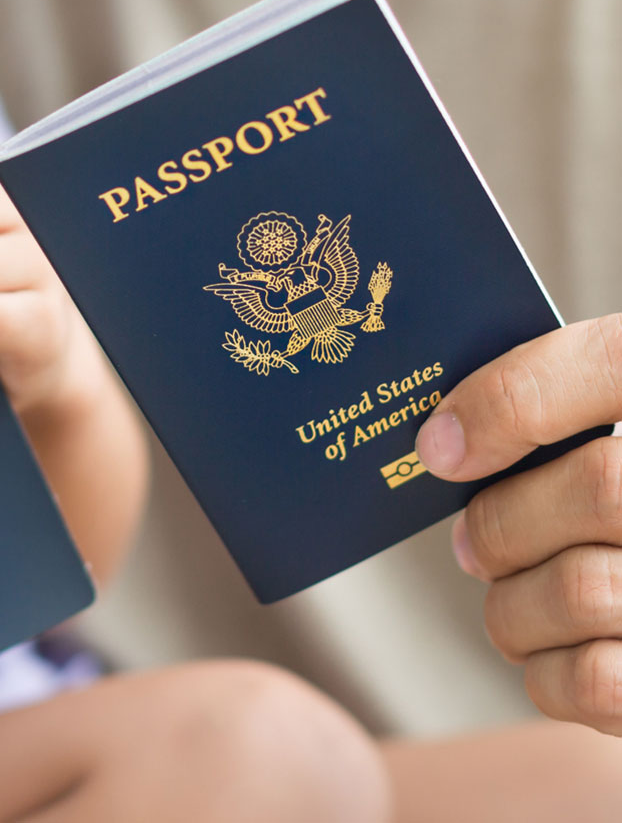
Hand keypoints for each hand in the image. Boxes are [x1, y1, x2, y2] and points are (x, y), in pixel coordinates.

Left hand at [414, 315, 621, 732]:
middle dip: (503, 522)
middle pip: (601, 487)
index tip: (438, 446)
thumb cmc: (610, 501)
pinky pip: (596, 680)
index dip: (513, 400)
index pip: (612, 363)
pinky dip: (547, 670)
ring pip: (584, 589)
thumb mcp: (603, 426)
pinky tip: (552, 652)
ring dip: (514, 604)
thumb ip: (545, 405)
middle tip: (470, 545)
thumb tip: (440, 440)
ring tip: (510, 598)